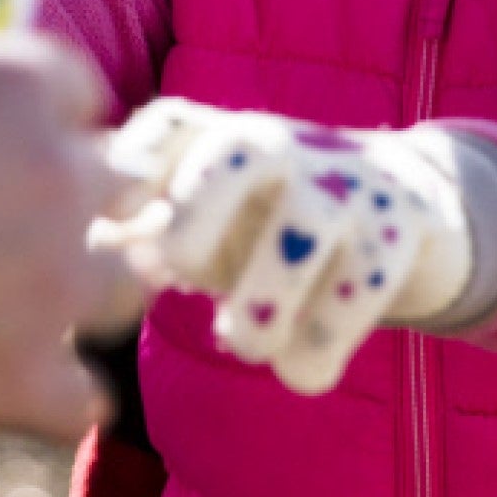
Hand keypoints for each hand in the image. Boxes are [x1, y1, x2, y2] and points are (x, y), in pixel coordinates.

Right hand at [0, 31, 142, 436]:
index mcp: (15, 87)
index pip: (80, 94)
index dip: (47, 121)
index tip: (13, 146)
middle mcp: (56, 175)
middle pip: (115, 182)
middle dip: (73, 199)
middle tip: (16, 223)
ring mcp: (51, 279)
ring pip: (124, 282)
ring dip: (84, 290)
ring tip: (33, 302)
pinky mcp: (24, 376)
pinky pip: (87, 398)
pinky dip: (60, 397)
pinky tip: (32, 387)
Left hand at [100, 100, 471, 395]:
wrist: (412, 206)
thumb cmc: (274, 224)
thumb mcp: (208, 219)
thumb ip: (137, 232)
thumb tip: (84, 246)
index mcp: (224, 139)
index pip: (169, 126)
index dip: (131, 171)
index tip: (109, 233)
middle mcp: (284, 145)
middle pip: (238, 149)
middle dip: (197, 212)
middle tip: (177, 271)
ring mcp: (348, 182)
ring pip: (303, 230)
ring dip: (264, 307)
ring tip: (247, 344)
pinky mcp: (403, 228)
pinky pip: (360, 290)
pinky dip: (320, 347)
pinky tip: (302, 369)